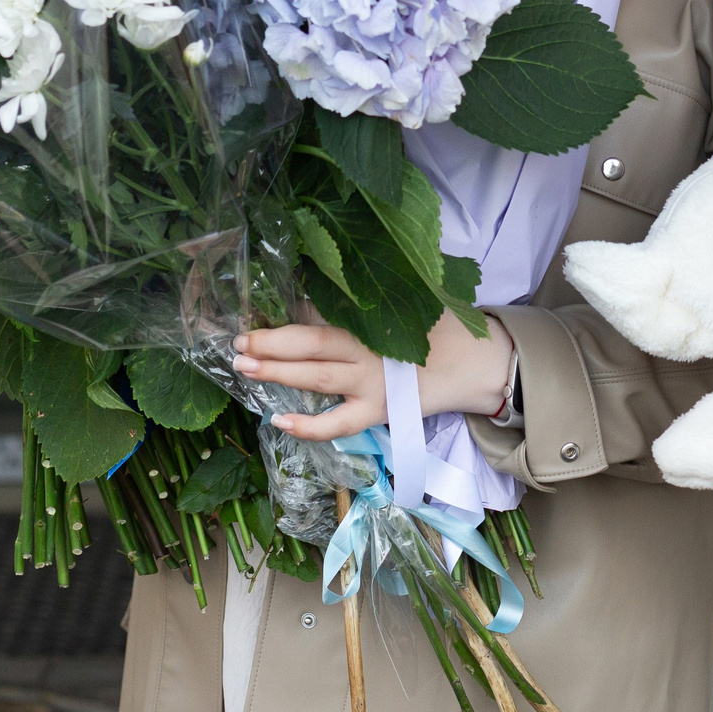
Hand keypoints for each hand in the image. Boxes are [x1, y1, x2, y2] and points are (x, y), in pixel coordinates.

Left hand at [234, 312, 515, 442]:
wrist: (475, 364)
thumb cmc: (439, 329)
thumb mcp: (406, 302)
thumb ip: (369, 299)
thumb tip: (317, 286)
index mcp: (372, 318)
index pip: (320, 311)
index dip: (284, 314)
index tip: (252, 312)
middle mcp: (367, 348)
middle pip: (310, 342)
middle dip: (270, 342)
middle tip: (237, 342)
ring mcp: (371, 383)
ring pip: (316, 378)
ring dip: (277, 372)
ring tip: (244, 367)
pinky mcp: (377, 411)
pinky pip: (337, 423)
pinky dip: (307, 425)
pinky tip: (278, 421)